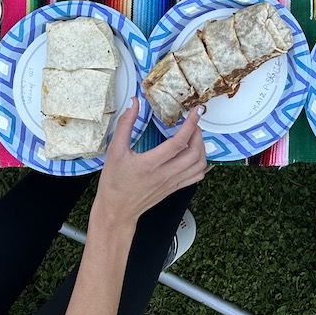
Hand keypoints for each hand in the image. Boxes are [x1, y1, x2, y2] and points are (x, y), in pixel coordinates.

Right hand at [92, 98, 207, 224]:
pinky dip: (201, 163)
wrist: (116, 211)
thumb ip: (125, 125)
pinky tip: (195, 154)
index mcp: (149, 164)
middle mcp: (164, 175)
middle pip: (194, 154)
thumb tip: (134, 103)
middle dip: (199, 134)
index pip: (178, 142)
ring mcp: (171, 183)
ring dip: (202, 148)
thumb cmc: (114, 182)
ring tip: (194, 137)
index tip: (196, 111)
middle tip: (193, 123)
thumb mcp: (114, 151)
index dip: (190, 125)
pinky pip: (196, 176)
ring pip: (199, 165)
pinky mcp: (174, 188)